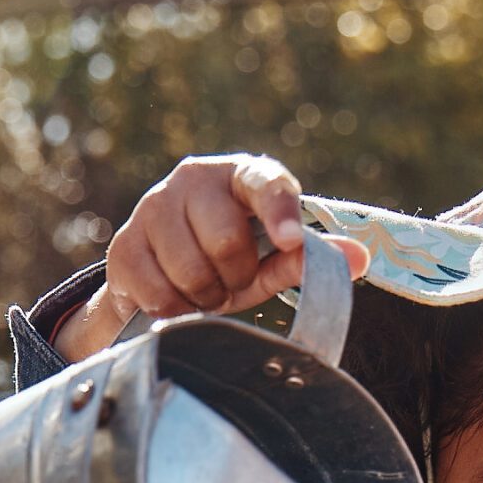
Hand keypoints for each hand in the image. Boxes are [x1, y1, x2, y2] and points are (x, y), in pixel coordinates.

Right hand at [54, 153, 373, 361]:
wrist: (159, 276)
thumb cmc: (230, 261)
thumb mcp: (271, 261)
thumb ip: (307, 259)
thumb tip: (359, 258)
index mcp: (241, 174)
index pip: (265, 183)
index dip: (279, 212)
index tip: (292, 241)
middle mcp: (194, 178)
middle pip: (226, 240)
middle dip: (235, 276)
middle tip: (232, 280)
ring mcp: (153, 206)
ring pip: (190, 270)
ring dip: (204, 296)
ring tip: (204, 289)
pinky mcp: (124, 243)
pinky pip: (157, 291)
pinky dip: (173, 308)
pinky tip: (176, 297)